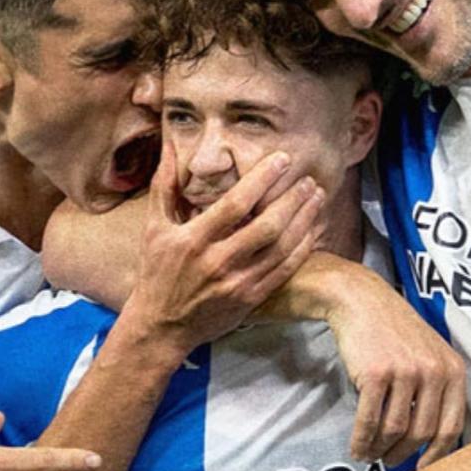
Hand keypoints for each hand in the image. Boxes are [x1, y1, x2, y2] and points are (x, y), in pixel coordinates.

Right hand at [127, 144, 323, 352]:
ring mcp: (237, 283)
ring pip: (280, 248)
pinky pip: (283, 271)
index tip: (281, 159)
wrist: (162, 326)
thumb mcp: (153, 228)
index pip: (234, 204)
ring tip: (316, 198)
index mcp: (193, 240)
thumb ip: (164, 185)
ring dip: (303, 220)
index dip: (261, 179)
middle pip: (266, 226)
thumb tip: (169, 144)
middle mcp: (217, 262)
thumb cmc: (157, 272)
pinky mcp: (250, 299)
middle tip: (309, 179)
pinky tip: (312, 230)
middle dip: (292, 200)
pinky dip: (301, 249)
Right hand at [318, 266, 465, 466]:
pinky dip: (361, 439)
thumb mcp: (430, 354)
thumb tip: (432, 440)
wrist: (361, 301)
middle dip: (403, 454)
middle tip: (389, 462)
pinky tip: (356, 447)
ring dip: (380, 449)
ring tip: (369, 455)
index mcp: (453, 370)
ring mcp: (405, 372)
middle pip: (422, 432)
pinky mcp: (376, 373)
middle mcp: (434, 372)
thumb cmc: (394, 331)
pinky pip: (370, 419)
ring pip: (395, 429)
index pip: (452, 426)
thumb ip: (438, 389)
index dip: (437, 455)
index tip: (423, 469)